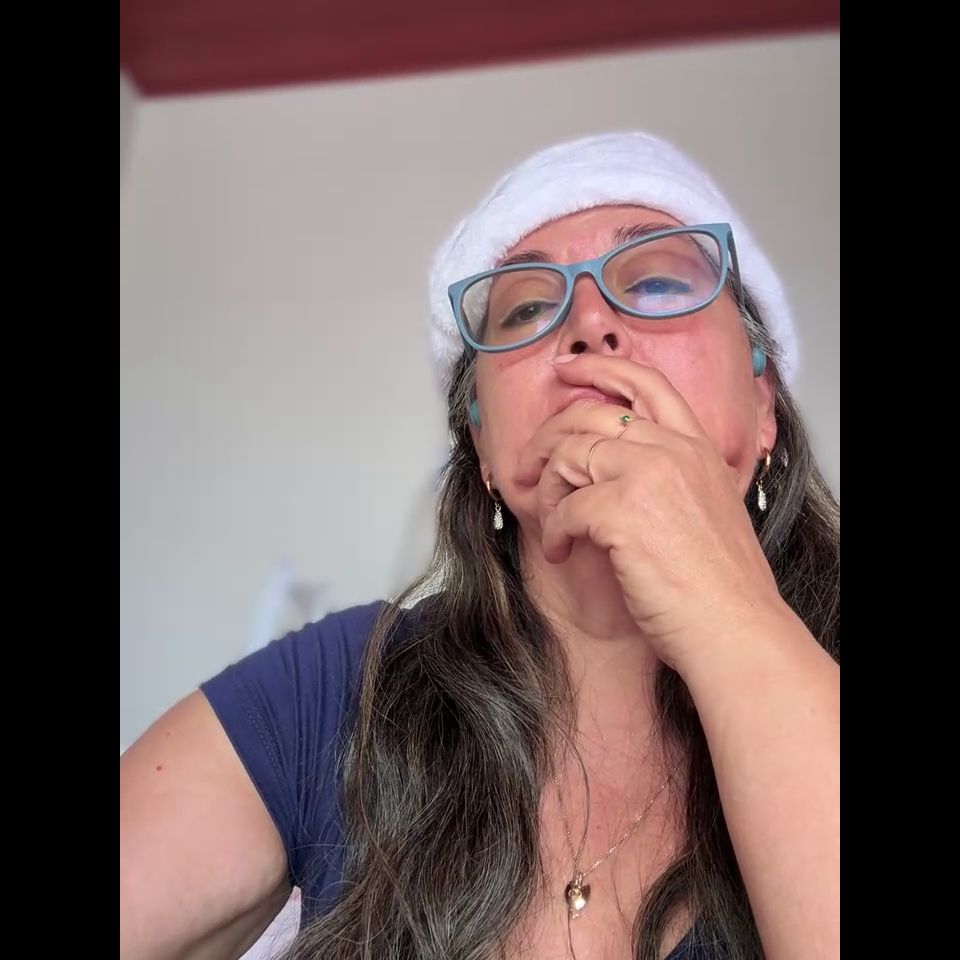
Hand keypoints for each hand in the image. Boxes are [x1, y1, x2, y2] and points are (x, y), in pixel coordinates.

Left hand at [513, 353, 783, 670]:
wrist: (735, 628)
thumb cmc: (719, 585)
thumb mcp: (707, 508)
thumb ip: (670, 478)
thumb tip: (610, 474)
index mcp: (697, 448)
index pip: (647, 384)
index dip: (600, 367)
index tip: (567, 369)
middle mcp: (674, 451)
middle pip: (591, 414)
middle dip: (547, 436)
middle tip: (526, 466)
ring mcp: (649, 476)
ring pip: (570, 455)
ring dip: (548, 491)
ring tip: (553, 526)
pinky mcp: (623, 511)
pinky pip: (564, 508)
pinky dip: (553, 532)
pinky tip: (562, 553)